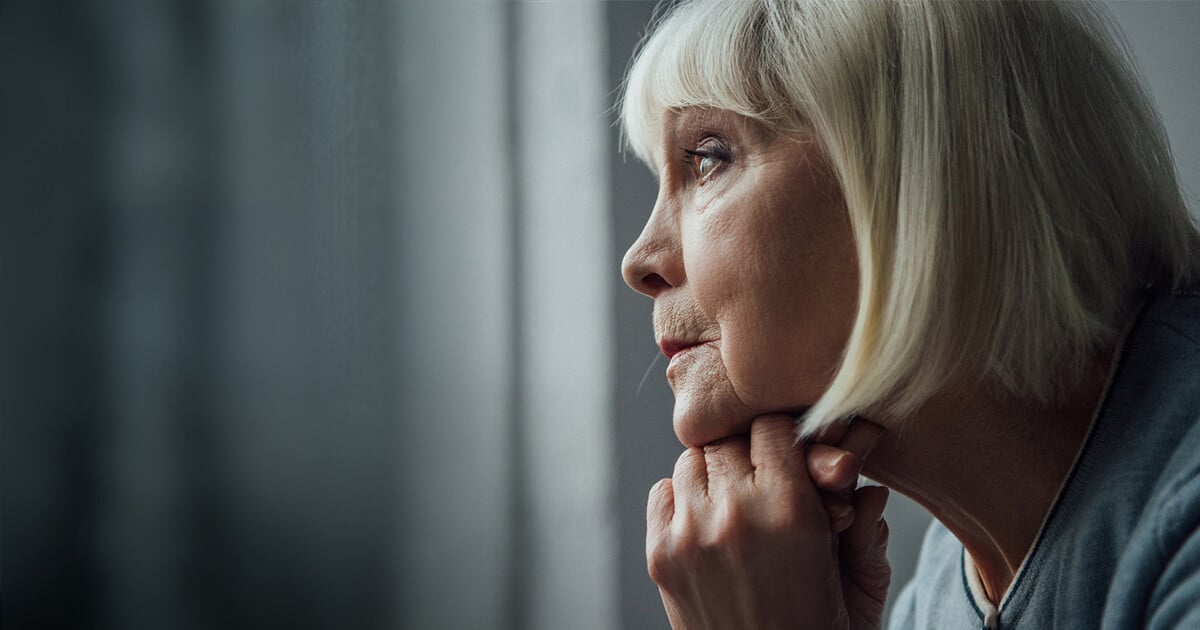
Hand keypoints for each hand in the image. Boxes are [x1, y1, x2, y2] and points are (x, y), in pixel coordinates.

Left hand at [646, 415, 890, 628]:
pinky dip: (682, 499)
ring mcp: (690, 533)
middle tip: (769, 483)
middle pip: (730, 437)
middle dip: (751, 455)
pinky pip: (662, 492)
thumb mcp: (862, 582)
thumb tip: (863, 476)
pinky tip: (709, 525)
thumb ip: (866, 522)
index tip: (795, 459)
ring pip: (693, 460)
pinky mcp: (660, 554)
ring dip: (716, 474)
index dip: (786, 439)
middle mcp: (736, 514)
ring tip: (739, 505)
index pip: (772, 424)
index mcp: (791, 510)